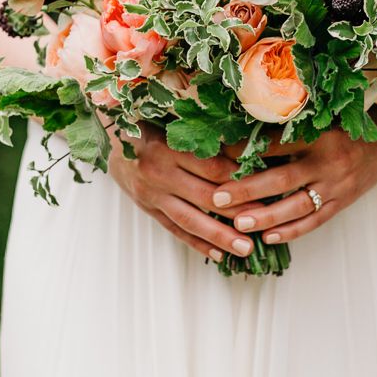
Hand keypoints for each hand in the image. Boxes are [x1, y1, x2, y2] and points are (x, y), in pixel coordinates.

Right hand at [107, 129, 260, 264]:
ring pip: (191, 220)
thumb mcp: (174, 122)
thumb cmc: (150, 125)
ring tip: (245, 249)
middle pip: (206, 197)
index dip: (241, 179)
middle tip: (265, 223)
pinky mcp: (148, 209)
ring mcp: (152, 195)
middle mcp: (160, 174)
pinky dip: (197, 243)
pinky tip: (218, 254)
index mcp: (170, 147)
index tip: (268, 186)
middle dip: (238, 212)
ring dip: (220, 236)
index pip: (213, 167)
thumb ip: (206, 135)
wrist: (109, 141)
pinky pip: (175, 230)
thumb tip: (250, 147)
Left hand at [205, 118, 376, 246]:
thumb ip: (292, 125)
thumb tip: (246, 130)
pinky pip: (314, 221)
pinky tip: (268, 237)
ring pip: (295, 206)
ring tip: (238, 223)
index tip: (216, 153)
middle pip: (280, 179)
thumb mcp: (323, 118)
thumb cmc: (350, 125)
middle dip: (246, 189)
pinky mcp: (342, 202)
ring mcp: (336, 186)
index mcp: (319, 135)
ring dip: (265, 216)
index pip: (275, 144)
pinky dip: (290, 231)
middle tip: (217, 197)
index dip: (244, 149)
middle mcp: (327, 162)